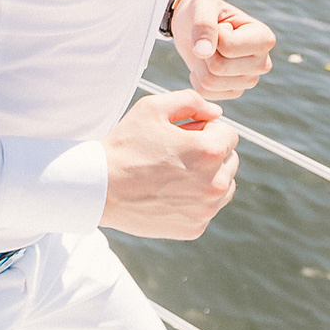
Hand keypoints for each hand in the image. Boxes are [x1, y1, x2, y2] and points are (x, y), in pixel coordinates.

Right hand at [97, 89, 238, 239]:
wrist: (99, 188)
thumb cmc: (125, 145)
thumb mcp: (153, 108)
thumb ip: (191, 101)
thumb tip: (216, 112)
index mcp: (209, 151)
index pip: (229, 134)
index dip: (205, 129)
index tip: (182, 135)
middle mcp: (215, 183)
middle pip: (230, 160)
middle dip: (210, 153)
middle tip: (176, 153)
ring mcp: (206, 210)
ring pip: (225, 186)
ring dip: (209, 177)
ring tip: (176, 173)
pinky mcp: (194, 228)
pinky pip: (208, 209)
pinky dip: (196, 200)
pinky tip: (169, 193)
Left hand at [173, 0, 274, 100]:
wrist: (193, 24)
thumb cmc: (203, 9)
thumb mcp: (203, 5)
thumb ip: (204, 24)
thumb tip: (203, 52)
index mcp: (264, 38)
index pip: (228, 48)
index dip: (214, 35)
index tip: (219, 25)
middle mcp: (263, 62)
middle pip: (219, 68)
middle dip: (205, 52)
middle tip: (210, 39)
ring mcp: (250, 80)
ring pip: (210, 82)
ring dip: (199, 64)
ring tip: (207, 50)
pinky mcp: (235, 91)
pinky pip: (205, 92)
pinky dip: (196, 77)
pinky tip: (204, 64)